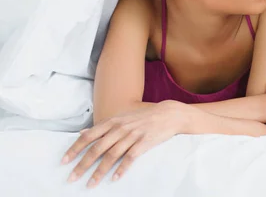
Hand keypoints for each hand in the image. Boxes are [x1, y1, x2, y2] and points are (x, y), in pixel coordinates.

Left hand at [62, 100, 194, 187]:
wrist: (168, 114)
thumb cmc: (143, 118)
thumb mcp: (121, 118)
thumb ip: (102, 127)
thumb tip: (81, 133)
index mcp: (112, 121)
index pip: (88, 136)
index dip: (75, 149)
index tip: (64, 161)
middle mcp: (120, 128)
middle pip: (97, 148)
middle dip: (82, 165)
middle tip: (72, 178)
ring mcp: (132, 135)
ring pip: (111, 155)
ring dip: (99, 171)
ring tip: (90, 184)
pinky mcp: (144, 142)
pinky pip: (130, 157)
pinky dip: (121, 169)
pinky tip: (114, 178)